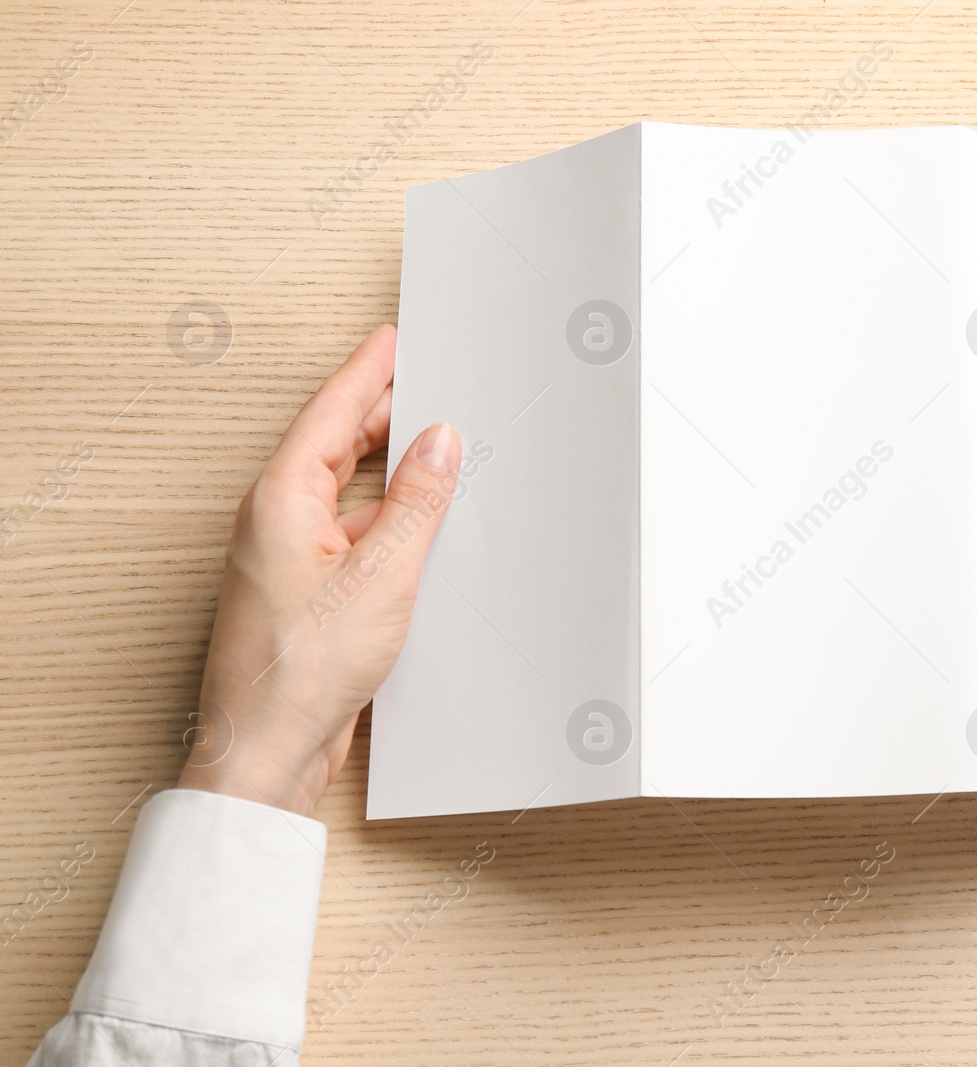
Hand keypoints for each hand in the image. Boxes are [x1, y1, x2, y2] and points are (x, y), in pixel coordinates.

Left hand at [178, 325, 460, 817]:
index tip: (394, 339)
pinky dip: (390, 521)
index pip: (331, 412)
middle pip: (336, 447)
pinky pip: (355, 537)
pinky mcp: (309, 596)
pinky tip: (424, 528)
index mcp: (281, 499)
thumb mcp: (381, 572)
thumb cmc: (301, 668)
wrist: (268, 749)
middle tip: (427, 381)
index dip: (368, 372)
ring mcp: (290, 560)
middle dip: (383, 413)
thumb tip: (439, 443)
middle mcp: (278, 522)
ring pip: (349, 495)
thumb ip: (415, 502)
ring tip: (440, 449)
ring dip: (392, 473)